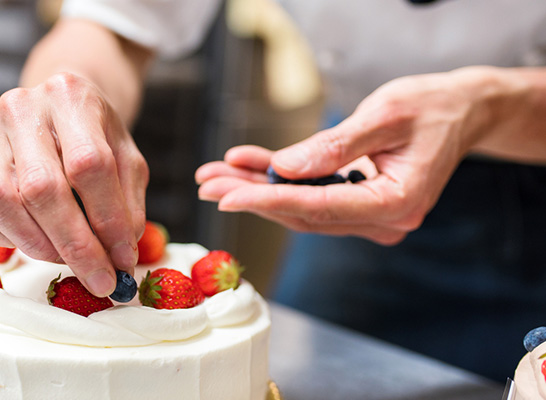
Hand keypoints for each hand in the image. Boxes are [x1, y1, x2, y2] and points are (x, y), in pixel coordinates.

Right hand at [0, 72, 147, 295]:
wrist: (63, 109)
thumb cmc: (100, 137)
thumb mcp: (128, 160)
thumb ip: (128, 204)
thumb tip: (119, 255)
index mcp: (71, 98)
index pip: (88, 164)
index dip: (108, 219)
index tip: (123, 258)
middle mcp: (24, 110)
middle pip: (42, 188)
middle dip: (76, 245)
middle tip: (101, 279)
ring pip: (4, 203)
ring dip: (43, 246)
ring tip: (74, 260)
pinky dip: (14, 239)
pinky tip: (43, 240)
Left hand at [196, 71, 486, 244]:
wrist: (462, 111)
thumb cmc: (432, 107)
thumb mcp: (385, 115)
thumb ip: (335, 146)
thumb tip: (284, 169)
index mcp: (395, 203)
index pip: (318, 207)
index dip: (268, 201)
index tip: (226, 196)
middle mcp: (382, 220)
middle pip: (303, 212)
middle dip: (251, 196)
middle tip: (208, 182)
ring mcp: (370, 215)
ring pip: (301, 206)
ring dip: (258, 189)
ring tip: (216, 174)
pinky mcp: (359, 204)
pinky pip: (312, 195)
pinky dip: (280, 180)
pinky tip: (249, 165)